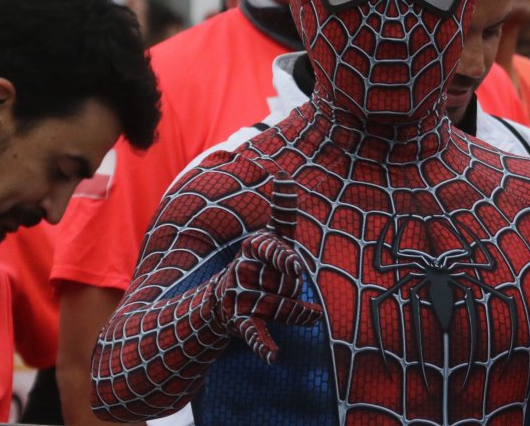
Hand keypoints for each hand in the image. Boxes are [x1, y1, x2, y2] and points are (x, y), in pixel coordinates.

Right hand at [212, 173, 321, 363]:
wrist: (215, 307)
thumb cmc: (253, 268)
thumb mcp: (267, 240)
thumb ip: (282, 213)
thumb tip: (284, 174)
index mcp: (252, 248)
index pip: (272, 246)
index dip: (284, 253)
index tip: (295, 258)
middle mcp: (244, 269)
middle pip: (284, 278)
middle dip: (291, 279)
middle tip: (295, 277)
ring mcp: (240, 295)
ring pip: (280, 304)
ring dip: (296, 312)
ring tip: (313, 315)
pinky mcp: (239, 321)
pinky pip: (254, 333)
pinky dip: (263, 345)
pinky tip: (273, 355)